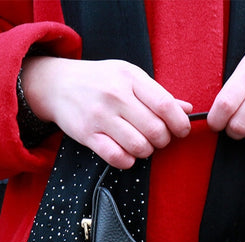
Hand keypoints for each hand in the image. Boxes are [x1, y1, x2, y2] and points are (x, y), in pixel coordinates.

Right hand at [21, 57, 192, 168]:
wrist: (57, 84)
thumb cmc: (100, 81)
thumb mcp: (129, 77)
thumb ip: (158, 94)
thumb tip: (187, 110)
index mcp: (131, 78)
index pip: (165, 105)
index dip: (179, 124)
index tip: (181, 131)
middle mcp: (116, 96)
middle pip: (155, 130)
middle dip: (163, 141)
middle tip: (158, 139)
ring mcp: (100, 116)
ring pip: (139, 146)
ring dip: (146, 151)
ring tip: (141, 145)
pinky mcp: (87, 134)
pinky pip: (116, 157)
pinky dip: (127, 160)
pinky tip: (127, 154)